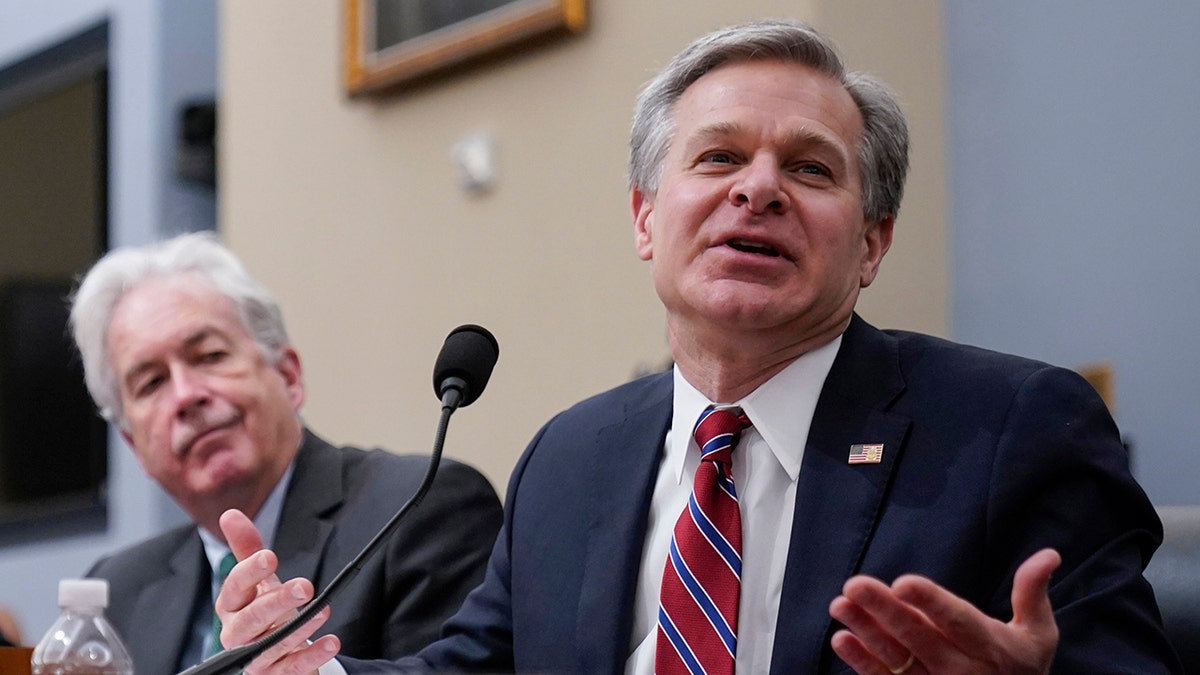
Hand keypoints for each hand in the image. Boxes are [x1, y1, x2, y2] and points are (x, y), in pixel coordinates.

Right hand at [215, 508, 341, 674]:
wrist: (276, 654)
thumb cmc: (266, 612)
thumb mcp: (258, 581)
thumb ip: (247, 550)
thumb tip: (230, 514)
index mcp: (231, 607)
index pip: (233, 588)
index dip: (249, 573)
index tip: (270, 557)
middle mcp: (238, 634)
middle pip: (251, 620)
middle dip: (277, 602)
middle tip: (305, 586)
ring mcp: (255, 658)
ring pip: (272, 646)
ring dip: (300, 628)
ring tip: (323, 611)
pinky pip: (292, 668)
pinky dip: (312, 655)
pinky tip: (331, 641)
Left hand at [828, 548, 1060, 674]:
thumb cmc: (1022, 666)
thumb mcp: (1038, 633)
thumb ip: (1032, 593)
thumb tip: (1049, 554)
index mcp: (991, 647)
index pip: (958, 621)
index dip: (930, 602)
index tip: (903, 581)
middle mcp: (962, 669)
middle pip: (918, 637)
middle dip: (884, 610)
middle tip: (854, 584)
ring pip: (896, 659)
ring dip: (865, 631)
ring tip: (840, 605)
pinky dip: (862, 663)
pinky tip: (842, 639)